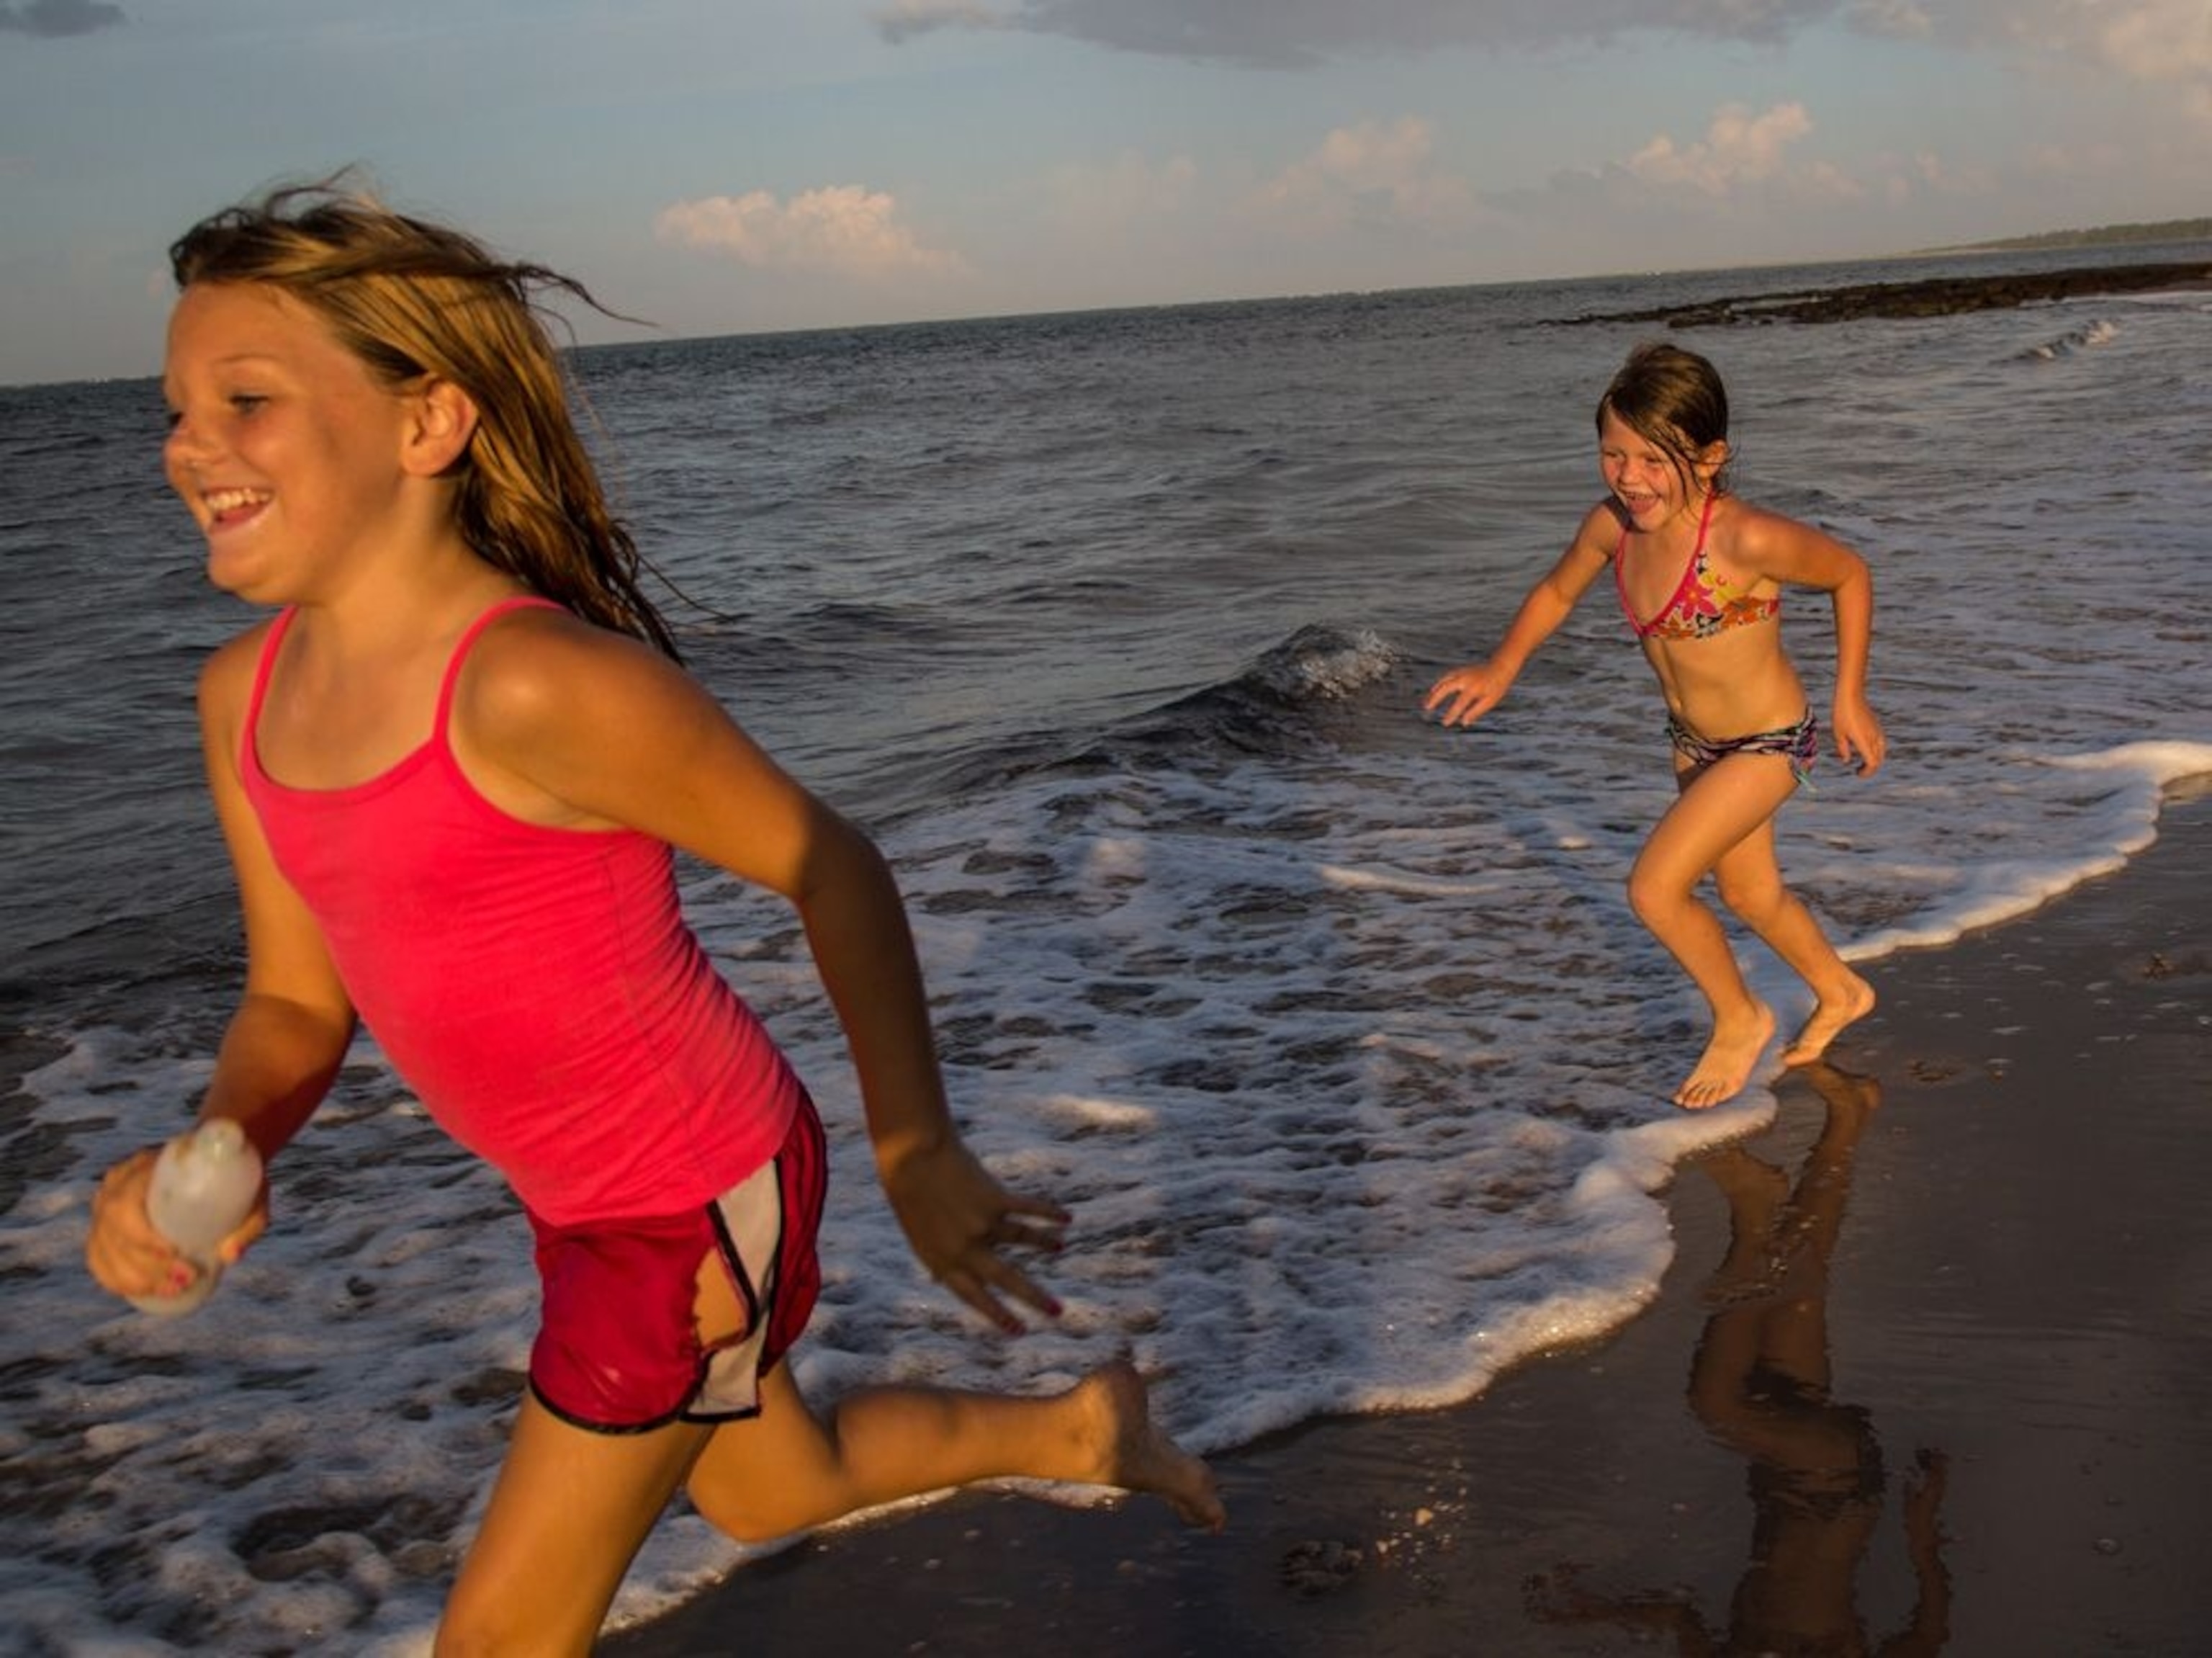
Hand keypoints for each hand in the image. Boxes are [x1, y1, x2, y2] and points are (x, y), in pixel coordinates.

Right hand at [86, 1144, 267, 1302]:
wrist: (214, 1164)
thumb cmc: (234, 1179)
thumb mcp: (251, 1194)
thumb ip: (249, 1223)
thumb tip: (229, 1256)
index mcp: (144, 1167)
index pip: (126, 1204)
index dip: (141, 1235)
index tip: (174, 1252)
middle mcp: (117, 1185)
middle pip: (113, 1232)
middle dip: (145, 1264)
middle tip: (186, 1278)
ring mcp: (106, 1206)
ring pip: (102, 1249)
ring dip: (133, 1278)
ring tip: (173, 1289)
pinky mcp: (106, 1226)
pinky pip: (97, 1258)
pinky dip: (115, 1279)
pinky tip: (141, 1290)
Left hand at [878, 1137, 1070, 1333]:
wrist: (911, 1158)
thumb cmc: (911, 1197)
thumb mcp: (918, 1238)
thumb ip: (937, 1259)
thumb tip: (941, 1279)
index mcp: (943, 1263)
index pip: (975, 1297)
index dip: (998, 1316)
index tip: (1020, 1331)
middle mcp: (965, 1249)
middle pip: (1007, 1279)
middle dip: (1034, 1297)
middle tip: (1057, 1312)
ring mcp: (982, 1225)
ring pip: (1024, 1238)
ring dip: (1045, 1243)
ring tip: (1060, 1247)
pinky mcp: (994, 1200)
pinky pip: (1029, 1209)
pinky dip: (1049, 1213)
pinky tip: (1066, 1217)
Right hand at [1424, 660, 1511, 727]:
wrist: (1500, 668)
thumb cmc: (1496, 687)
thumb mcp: (1490, 701)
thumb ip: (1476, 711)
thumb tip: (1463, 723)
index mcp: (1473, 688)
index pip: (1459, 704)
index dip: (1451, 714)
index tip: (1444, 723)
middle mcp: (1465, 680)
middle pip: (1446, 688)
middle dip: (1435, 698)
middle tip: (1427, 707)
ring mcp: (1461, 674)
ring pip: (1444, 681)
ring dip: (1434, 691)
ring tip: (1427, 701)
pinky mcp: (1460, 671)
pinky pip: (1446, 677)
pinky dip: (1439, 684)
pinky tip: (1434, 691)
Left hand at [1830, 694, 1885, 775]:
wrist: (1851, 695)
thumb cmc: (1841, 714)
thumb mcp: (1838, 733)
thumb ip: (1843, 749)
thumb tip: (1847, 761)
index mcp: (1864, 741)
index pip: (1872, 763)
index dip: (1867, 772)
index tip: (1857, 773)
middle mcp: (1874, 738)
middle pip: (1878, 760)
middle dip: (1870, 769)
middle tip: (1859, 771)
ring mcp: (1877, 732)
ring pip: (1882, 752)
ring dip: (1874, 760)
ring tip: (1863, 762)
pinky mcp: (1877, 727)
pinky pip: (1881, 744)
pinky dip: (1876, 751)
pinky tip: (1866, 750)